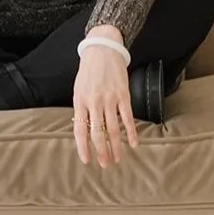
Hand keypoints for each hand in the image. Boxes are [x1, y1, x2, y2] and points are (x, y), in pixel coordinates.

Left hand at [72, 26, 138, 166]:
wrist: (102, 50)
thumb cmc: (89, 71)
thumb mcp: (79, 89)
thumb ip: (82, 109)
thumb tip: (85, 131)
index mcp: (80, 101)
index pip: (80, 130)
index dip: (83, 147)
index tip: (87, 160)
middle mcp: (94, 102)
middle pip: (98, 133)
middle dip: (102, 152)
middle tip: (105, 164)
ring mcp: (109, 99)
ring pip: (113, 129)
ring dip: (116, 146)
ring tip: (117, 159)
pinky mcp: (123, 95)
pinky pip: (128, 118)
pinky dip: (131, 132)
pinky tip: (134, 143)